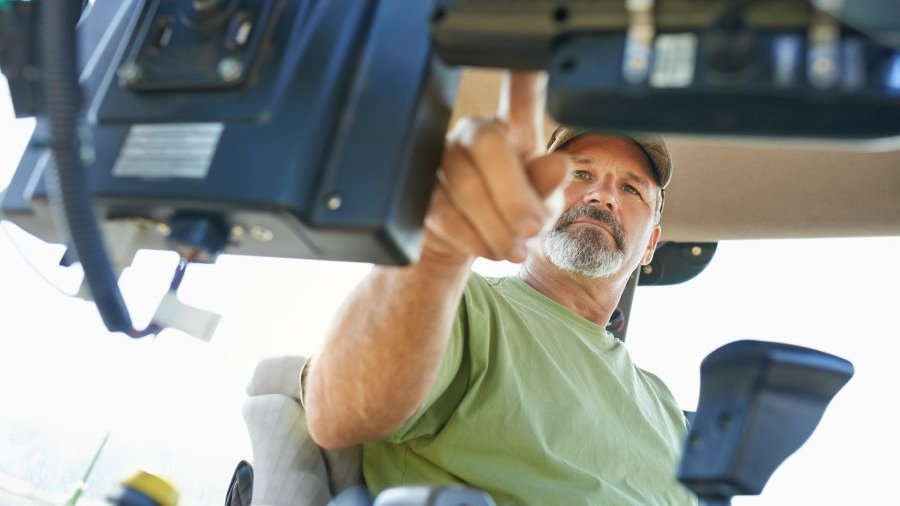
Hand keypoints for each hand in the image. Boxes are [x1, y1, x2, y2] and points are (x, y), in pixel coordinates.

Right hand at [422, 71, 571, 264]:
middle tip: (532, 229)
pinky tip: (490, 249)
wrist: (470, 245)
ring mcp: (442, 157)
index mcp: (514, 128)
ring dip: (496, 225)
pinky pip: (444, 210)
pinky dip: (473, 237)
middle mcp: (475, 133)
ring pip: (464, 183)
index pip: (521, 91)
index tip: (530, 53)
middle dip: (513, 194)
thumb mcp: (542, 204)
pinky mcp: (420, 189)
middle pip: (487, 143)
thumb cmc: (513, 213)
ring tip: (514, 250)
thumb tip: (558, 165)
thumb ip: (549, 186)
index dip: (524, 71)